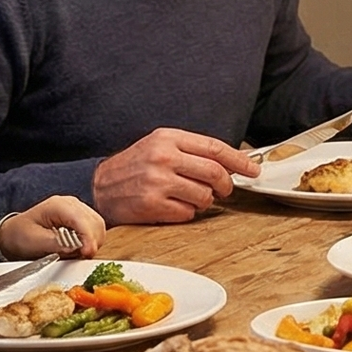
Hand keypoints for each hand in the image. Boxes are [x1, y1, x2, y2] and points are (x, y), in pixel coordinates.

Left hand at [0, 195, 106, 259]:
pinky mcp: (80, 217)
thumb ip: (55, 243)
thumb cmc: (20, 235)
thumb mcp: (33, 241)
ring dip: (93, 242)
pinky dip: (91, 240)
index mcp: (58, 205)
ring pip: (98, 226)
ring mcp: (77, 209)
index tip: (88, 252)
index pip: (81, 220)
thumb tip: (75, 247)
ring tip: (79, 253)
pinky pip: (94, 229)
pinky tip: (80, 248)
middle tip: (82, 257)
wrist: (14, 233)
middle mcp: (71, 203)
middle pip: (94, 222)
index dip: (88, 237)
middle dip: (92, 242)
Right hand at [91, 129, 261, 224]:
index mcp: (168, 138)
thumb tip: (229, 162)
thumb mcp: (160, 145)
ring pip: (204, 196)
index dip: (239, 160)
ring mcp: (158, 182)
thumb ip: (191, 150)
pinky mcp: (152, 205)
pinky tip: (175, 206)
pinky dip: (188, 213)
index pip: (214, 148)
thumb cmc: (135, 166)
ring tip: (192, 197)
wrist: (99, 186)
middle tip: (225, 190)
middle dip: (226, 184)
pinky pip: (187, 213)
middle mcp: (164, 157)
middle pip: (214, 173)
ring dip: (205, 201)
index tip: (253, 170)